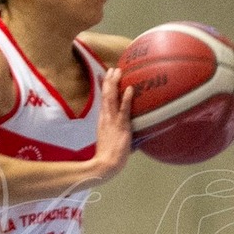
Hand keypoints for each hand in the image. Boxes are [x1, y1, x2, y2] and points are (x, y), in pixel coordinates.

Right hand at [91, 66, 135, 181]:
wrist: (105, 164)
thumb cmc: (108, 156)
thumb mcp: (110, 139)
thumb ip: (114, 130)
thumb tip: (124, 129)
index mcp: (103, 120)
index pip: (103, 99)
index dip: (104, 87)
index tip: (105, 75)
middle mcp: (106, 117)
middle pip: (106, 95)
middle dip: (109, 81)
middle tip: (113, 69)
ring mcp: (113, 120)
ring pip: (112, 98)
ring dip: (115, 84)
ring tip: (118, 71)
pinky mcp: (121, 126)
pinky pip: (124, 110)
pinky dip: (127, 98)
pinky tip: (130, 88)